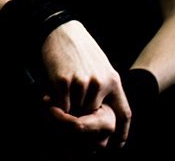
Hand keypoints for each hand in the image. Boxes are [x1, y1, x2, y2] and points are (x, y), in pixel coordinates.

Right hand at [41, 20, 131, 146]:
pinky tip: (50, 94)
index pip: (124, 113)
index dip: (122, 132)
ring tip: (60, 96)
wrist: (59, 30)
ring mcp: (82, 83)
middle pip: (93, 115)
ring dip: (67, 109)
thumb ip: (105, 87)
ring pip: (76, 112)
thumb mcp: (100, 66)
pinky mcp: (64, 81)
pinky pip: (62, 106)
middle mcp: (100, 83)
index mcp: (113, 81)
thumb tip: (103, 112)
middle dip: (83, 117)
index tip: (117, 145)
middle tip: (72, 112)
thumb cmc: (79, 49)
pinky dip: (55, 104)